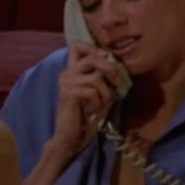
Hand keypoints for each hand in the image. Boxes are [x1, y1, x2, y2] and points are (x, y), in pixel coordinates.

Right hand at [52, 42, 125, 157]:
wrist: (73, 138)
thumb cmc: (87, 117)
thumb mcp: (101, 94)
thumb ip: (106, 79)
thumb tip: (118, 65)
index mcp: (73, 71)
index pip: (77, 46)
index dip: (94, 48)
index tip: (106, 60)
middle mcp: (67, 73)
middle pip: (93, 57)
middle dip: (111, 69)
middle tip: (118, 83)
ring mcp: (66, 82)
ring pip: (97, 78)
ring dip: (105, 94)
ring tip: (99, 105)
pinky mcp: (68, 93)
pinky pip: (93, 91)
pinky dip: (98, 103)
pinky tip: (90, 111)